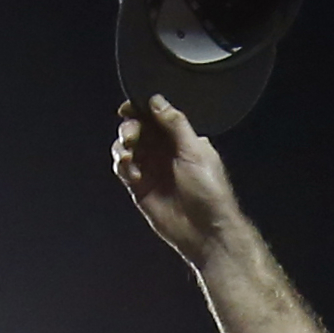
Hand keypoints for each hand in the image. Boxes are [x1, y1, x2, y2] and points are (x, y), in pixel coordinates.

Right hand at [111, 95, 241, 264]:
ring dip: (123, 147)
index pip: (155, 117)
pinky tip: (134, 174)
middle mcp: (164, 152)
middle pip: (137, 129)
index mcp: (181, 140)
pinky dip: (123, 167)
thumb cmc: (210, 192)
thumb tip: (156, 100)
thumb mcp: (196, 152)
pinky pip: (123, 170)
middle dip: (130, 128)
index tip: (130, 107)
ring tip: (129, 156)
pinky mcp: (140, 188)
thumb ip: (175, 125)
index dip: (140, 109)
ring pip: (126, 148)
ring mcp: (151, 169)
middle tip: (132, 136)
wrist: (208, 232)